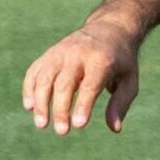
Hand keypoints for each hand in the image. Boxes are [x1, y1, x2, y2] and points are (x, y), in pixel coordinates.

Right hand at [22, 16, 142, 134]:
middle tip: (62, 132)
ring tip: (41, 125)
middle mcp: (78, 54)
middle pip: (64, 84)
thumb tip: (115, 129)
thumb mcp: (129, 80)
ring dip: (40, 102)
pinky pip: (35, 71)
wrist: (110, 28)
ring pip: (45, 77)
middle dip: (60, 109)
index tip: (79, 125)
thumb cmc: (122, 60)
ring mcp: (60, 52)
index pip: (90, 85)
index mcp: (101, 60)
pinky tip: (29, 106)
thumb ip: (120, 103)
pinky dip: (29, 88)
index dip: (83, 105)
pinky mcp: (49, 53)